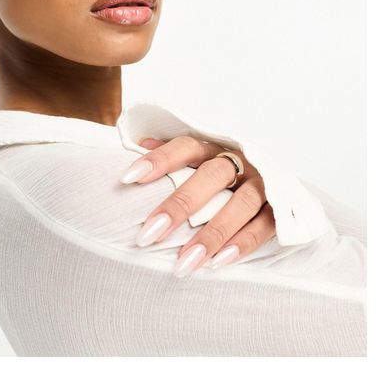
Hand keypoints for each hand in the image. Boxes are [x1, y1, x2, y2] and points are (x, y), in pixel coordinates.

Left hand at [120, 135, 276, 276]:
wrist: (272, 179)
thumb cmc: (218, 173)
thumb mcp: (196, 159)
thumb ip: (170, 153)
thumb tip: (139, 146)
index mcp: (213, 146)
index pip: (184, 147)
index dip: (159, 160)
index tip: (128, 178)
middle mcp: (240, 160)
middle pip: (211, 176)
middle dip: (180, 205)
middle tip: (148, 234)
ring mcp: (263, 183)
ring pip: (241, 204)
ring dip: (212, 233)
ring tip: (183, 262)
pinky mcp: (282, 207)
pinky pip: (265, 226)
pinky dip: (243, 244)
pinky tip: (217, 264)